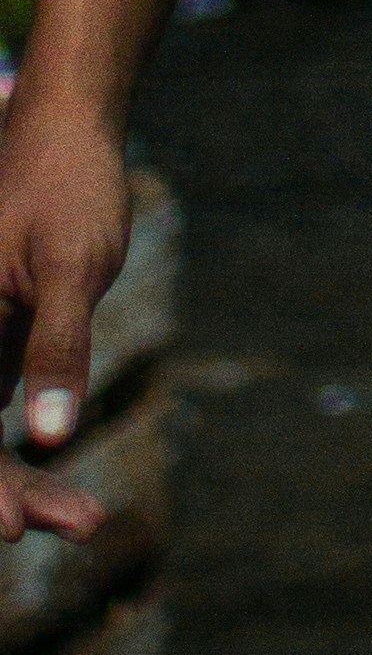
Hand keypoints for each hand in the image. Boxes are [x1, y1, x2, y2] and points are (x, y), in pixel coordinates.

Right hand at [0, 100, 128, 539]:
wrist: (69, 124)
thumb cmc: (70, 184)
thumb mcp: (74, 266)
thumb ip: (59, 347)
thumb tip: (50, 435)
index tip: (16, 530)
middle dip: (7, 491)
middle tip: (75, 523)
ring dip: (17, 482)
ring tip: (81, 519)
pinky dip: (27, 448)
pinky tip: (70, 498)